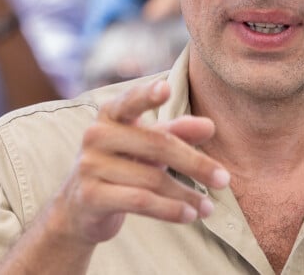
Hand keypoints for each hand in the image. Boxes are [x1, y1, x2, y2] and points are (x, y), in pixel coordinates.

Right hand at [48, 79, 229, 246]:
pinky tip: (189, 215)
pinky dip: (169, 209)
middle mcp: (96, 134)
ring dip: (186, 195)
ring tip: (208, 207)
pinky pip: (139, 201)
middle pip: (158, 145)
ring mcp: (89, 165)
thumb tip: (210, 126)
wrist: (79, 207)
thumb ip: (178, 131)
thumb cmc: (124, 162)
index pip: (132, 100)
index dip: (148, 94)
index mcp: (112, 113)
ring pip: (152, 179)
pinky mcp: (89, 196)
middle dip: (195, 164)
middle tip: (225, 179)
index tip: (166, 88)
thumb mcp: (150, 143)